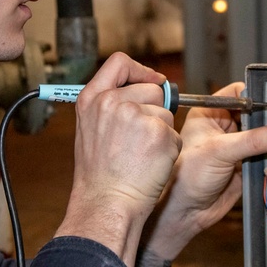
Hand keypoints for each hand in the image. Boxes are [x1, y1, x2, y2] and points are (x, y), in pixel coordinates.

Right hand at [55, 53, 181, 266]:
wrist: (107, 204)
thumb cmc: (99, 176)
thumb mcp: (91, 129)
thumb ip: (110, 105)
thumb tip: (143, 88)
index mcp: (92, 99)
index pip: (119, 62)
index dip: (141, 70)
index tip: (153, 82)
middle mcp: (113, 102)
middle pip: (152, 89)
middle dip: (156, 110)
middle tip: (141, 140)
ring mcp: (137, 116)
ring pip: (167, 114)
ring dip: (162, 132)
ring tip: (142, 156)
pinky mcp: (160, 132)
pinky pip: (175, 135)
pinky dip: (169, 150)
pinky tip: (151, 164)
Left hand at [137, 82, 266, 266]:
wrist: (188, 211)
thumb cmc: (186, 177)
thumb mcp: (219, 151)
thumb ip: (251, 140)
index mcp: (209, 114)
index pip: (238, 94)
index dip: (255, 97)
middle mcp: (223, 127)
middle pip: (254, 114)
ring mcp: (235, 145)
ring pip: (262, 134)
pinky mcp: (245, 163)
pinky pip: (265, 153)